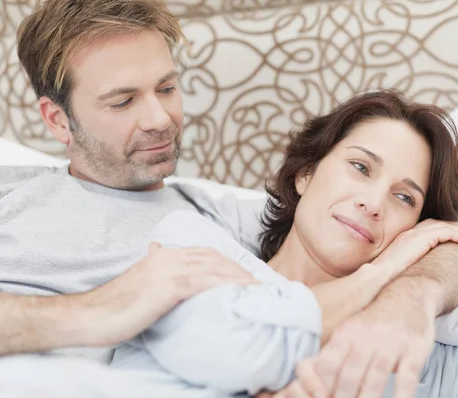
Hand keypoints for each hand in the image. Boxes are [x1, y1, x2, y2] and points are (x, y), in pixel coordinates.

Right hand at [79, 242, 255, 345]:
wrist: (88, 315)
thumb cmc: (113, 306)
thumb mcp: (138, 282)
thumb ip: (154, 272)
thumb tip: (160, 255)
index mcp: (162, 255)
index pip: (203, 253)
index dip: (226, 262)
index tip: (243, 273)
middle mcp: (167, 257)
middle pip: (213, 257)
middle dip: (238, 268)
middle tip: (258, 280)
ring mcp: (167, 269)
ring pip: (213, 267)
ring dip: (239, 276)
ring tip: (258, 287)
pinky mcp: (167, 286)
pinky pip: (205, 282)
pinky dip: (227, 284)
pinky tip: (241, 290)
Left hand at [291, 278, 436, 397]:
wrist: (408, 294)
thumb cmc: (375, 322)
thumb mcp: (349, 331)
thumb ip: (332, 355)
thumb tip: (310, 379)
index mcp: (346, 334)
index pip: (328, 363)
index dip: (321, 385)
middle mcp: (367, 337)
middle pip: (350, 374)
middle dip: (342, 397)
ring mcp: (392, 344)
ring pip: (376, 375)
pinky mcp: (415, 350)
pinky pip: (408, 376)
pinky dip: (402, 394)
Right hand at [374, 219, 457, 276]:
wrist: (380, 275)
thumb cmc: (387, 277)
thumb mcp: (399, 267)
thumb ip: (409, 263)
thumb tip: (419, 272)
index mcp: (404, 238)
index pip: (426, 227)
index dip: (441, 229)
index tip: (453, 234)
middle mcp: (410, 233)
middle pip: (437, 223)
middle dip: (453, 227)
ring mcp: (416, 234)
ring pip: (444, 226)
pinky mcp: (423, 238)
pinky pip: (447, 233)